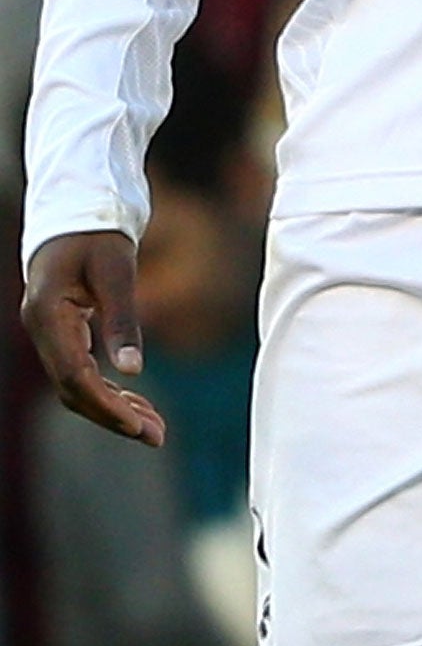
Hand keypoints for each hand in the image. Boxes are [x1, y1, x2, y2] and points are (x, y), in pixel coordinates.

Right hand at [22, 232, 165, 444]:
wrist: (76, 208)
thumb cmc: (97, 233)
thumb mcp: (117, 269)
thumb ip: (123, 318)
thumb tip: (134, 370)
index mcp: (47, 315)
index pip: (74, 376)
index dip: (105, 405)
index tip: (139, 427)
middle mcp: (40, 329)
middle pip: (73, 389)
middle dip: (113, 416)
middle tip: (157, 437)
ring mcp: (47, 333)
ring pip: (76, 384)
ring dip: (112, 407)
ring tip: (153, 428)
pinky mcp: (60, 331)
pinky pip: (80, 370)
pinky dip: (107, 388)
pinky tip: (135, 402)